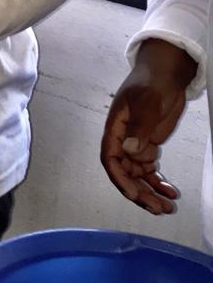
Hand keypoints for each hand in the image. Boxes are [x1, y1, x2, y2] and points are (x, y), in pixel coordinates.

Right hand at [100, 38, 195, 214]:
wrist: (165, 74)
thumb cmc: (151, 83)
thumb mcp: (146, 102)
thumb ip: (139, 126)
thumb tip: (128, 149)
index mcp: (115, 129)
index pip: (110, 159)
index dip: (120, 179)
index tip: (134, 194)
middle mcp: (122, 140)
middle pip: (125, 173)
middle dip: (139, 192)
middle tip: (158, 208)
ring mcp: (136, 144)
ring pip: (138, 176)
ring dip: (150, 192)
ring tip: (167, 207)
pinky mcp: (148, 146)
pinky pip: (150, 171)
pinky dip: (159, 183)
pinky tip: (171, 192)